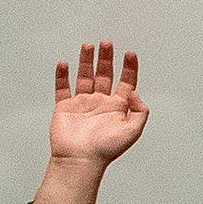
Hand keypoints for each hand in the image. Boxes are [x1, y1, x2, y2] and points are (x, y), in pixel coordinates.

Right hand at [47, 41, 148, 169]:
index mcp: (118, 108)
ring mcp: (83, 104)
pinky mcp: (65, 107)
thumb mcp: (134, 130)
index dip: (129, 67)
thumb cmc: (106, 149)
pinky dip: (62, 75)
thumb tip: (134, 92)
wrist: (81, 159)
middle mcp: (101, 103)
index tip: (130, 53)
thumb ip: (140, 110)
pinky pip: (63, 88)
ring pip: (85, 77)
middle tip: (107, 43)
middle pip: (105, 75)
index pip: (126, 82)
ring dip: (87, 61)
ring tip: (89, 46)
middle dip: (106, 59)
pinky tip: (64, 63)